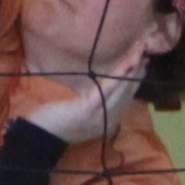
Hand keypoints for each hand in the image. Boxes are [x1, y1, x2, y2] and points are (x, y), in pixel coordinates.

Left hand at [21, 47, 149, 144]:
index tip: (142, 62)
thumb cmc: (54, 121)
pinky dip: (119, 76)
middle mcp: (109, 119)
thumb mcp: (80, 111)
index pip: (127, 97)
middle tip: (146, 49)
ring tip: (140, 51)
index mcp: (107, 120)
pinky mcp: (90, 109)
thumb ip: (94, 102)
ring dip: (133, 68)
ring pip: (122, 89)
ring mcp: (101, 115)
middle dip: (138, 70)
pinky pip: (108, 89)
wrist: (38, 135)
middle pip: (128, 91)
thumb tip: (103, 87)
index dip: (135, 79)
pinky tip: (128, 63)